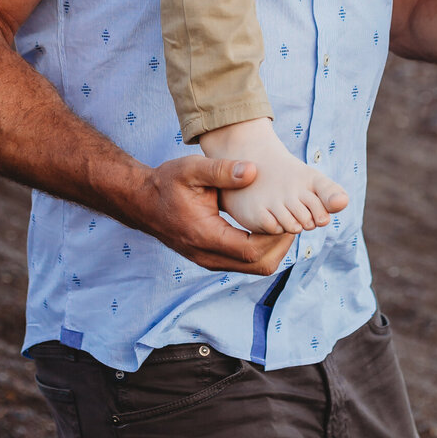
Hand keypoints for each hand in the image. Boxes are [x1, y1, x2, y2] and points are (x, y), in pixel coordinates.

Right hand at [129, 154, 295, 275]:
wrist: (143, 202)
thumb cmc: (167, 183)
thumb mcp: (192, 169)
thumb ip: (222, 170)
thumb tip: (253, 171)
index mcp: (205, 236)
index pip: (252, 251)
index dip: (276, 237)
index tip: (288, 216)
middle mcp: (208, 256)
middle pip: (258, 266)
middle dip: (281, 245)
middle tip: (292, 220)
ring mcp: (210, 260)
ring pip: (253, 268)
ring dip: (273, 249)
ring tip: (283, 222)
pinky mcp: (211, 258)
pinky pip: (244, 263)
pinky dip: (261, 249)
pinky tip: (267, 227)